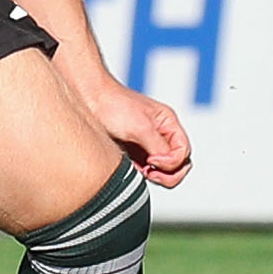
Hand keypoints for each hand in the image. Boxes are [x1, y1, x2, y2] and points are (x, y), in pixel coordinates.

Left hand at [78, 69, 193, 188]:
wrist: (88, 98)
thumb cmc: (113, 106)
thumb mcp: (139, 127)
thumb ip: (158, 146)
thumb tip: (168, 165)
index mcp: (169, 125)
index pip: (184, 154)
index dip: (171, 163)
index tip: (151, 161)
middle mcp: (162, 135)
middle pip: (178, 165)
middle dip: (167, 173)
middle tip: (148, 172)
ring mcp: (148, 145)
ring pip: (163, 171)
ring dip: (154, 175)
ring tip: (137, 169)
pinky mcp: (134, 153)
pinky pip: (146, 171)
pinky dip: (141, 174)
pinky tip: (129, 168)